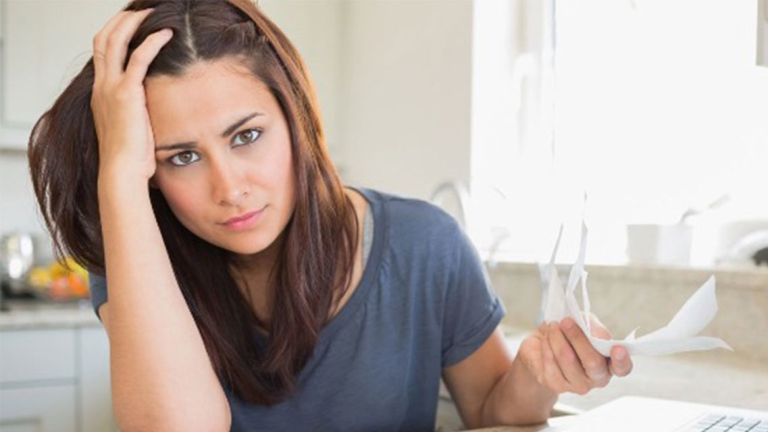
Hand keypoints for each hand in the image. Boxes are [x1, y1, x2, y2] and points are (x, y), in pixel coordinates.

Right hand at [90, 8, 172, 183]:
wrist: (122, 171)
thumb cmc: (130, 158)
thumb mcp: (130, 128)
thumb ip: (136, 113)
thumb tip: (152, 112)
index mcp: (100, 94)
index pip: (101, 53)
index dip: (114, 34)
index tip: (131, 25)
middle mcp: (101, 86)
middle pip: (103, 39)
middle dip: (121, 21)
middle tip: (141, 11)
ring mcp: (111, 88)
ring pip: (115, 41)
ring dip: (133, 23)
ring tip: (152, 14)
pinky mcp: (127, 93)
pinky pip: (138, 57)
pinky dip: (152, 41)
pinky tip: (166, 34)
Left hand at [517, 314, 632, 395]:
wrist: (545, 348)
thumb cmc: (573, 335)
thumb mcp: (585, 325)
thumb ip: (592, 327)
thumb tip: (593, 333)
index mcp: (611, 363)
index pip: (622, 368)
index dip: (621, 360)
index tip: (618, 349)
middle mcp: (598, 378)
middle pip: (592, 362)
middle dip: (577, 337)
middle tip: (565, 321)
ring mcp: (578, 385)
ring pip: (567, 359)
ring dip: (557, 338)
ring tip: (553, 325)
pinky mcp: (558, 385)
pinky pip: (550, 362)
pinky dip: (547, 344)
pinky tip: (546, 337)